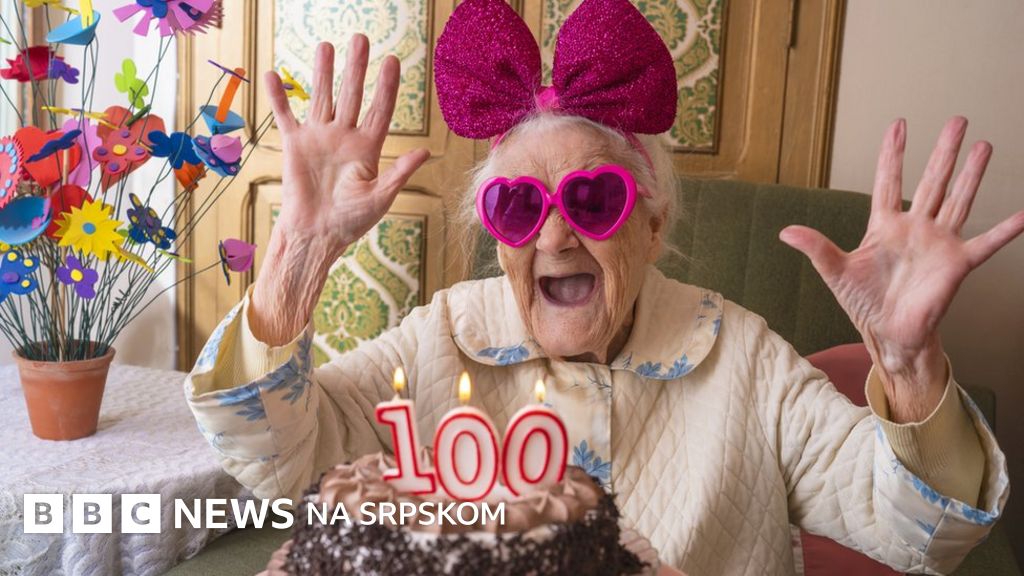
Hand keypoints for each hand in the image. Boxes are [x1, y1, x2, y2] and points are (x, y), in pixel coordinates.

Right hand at [265, 36, 428, 250]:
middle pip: (352, 95)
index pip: (380, 110)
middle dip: (356, 68)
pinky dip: (278, 97)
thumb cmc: (351, 222)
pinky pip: (285, 116)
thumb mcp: (380, 198)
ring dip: (323, 72)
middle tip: (361, 39)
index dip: (387, 86)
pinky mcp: (294, 145)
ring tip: (326, 45)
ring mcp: (319, 138)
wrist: (316, 235)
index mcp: (368, 148)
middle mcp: (344, 137)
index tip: (392, 61)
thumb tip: (425, 151)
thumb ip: (400, 173)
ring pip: (321, 97)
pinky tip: (272, 75)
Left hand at [779, 117, 1023, 421]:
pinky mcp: (957, 265)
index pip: (889, 181)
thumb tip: (784, 232)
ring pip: (959, 200)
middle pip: (932, 181)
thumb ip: (816, 248)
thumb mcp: (836, 271)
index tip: (899, 123)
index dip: (893, 153)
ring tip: (984, 145)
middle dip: (943, 152)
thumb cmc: (863, 302)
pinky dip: (1006, 230)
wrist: (888, 334)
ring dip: (971, 174)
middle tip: (958, 120)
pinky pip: (986, 244)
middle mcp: (915, 228)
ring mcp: (939, 243)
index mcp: (884, 226)